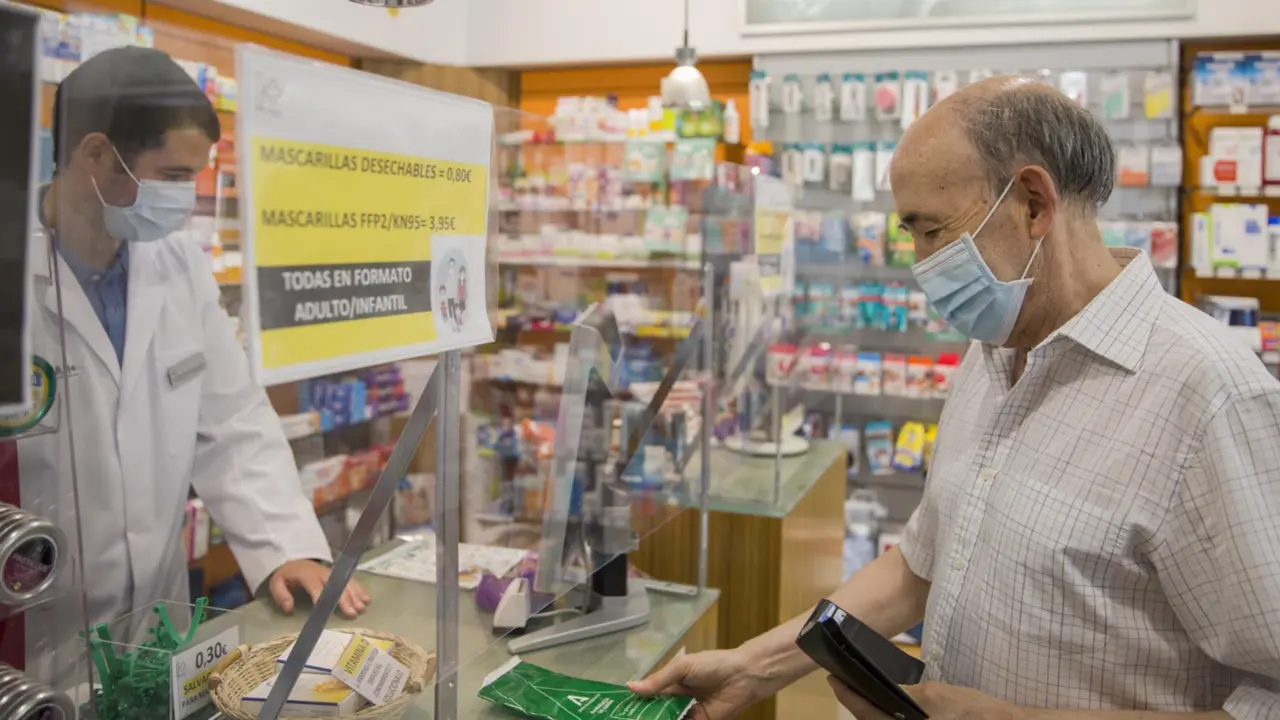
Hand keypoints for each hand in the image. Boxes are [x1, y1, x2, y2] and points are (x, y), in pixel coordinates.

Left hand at [268, 560, 370, 617]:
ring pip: (345, 582)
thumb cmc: (287, 576)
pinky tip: (366, 599)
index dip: (321, 596)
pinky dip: (359, 589)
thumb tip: (289, 608)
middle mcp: (322, 572)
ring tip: (361, 607)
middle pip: (335, 585)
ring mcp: (332, 573)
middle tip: (352, 612)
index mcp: (306, 574)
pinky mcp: (338, 574)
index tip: (327, 609)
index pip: (315, 585)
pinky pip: (350, 580)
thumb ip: (281, 596)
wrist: (295, 561)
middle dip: (344, 599)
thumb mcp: (277, 583)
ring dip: (355, 595)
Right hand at [628, 650, 765, 718]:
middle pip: (656, 712)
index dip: (636, 702)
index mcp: (672, 684)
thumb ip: (658, 681)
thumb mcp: (681, 668)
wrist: (743, 676)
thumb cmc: (712, 665)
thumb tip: (630, 687)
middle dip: (644, 716)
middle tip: (627, 719)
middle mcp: (678, 701)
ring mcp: (689, 714)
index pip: (649, 696)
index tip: (619, 709)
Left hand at [827, 677, 1018, 719]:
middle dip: (857, 704)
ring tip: (862, 690)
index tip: (833, 679)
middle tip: (844, 682)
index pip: (865, 712)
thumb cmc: (970, 711)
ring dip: (872, 711)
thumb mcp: (936, 696)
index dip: (847, 695)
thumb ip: (908, 694)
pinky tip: (889, 703)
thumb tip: (887, 689)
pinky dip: (890, 715)